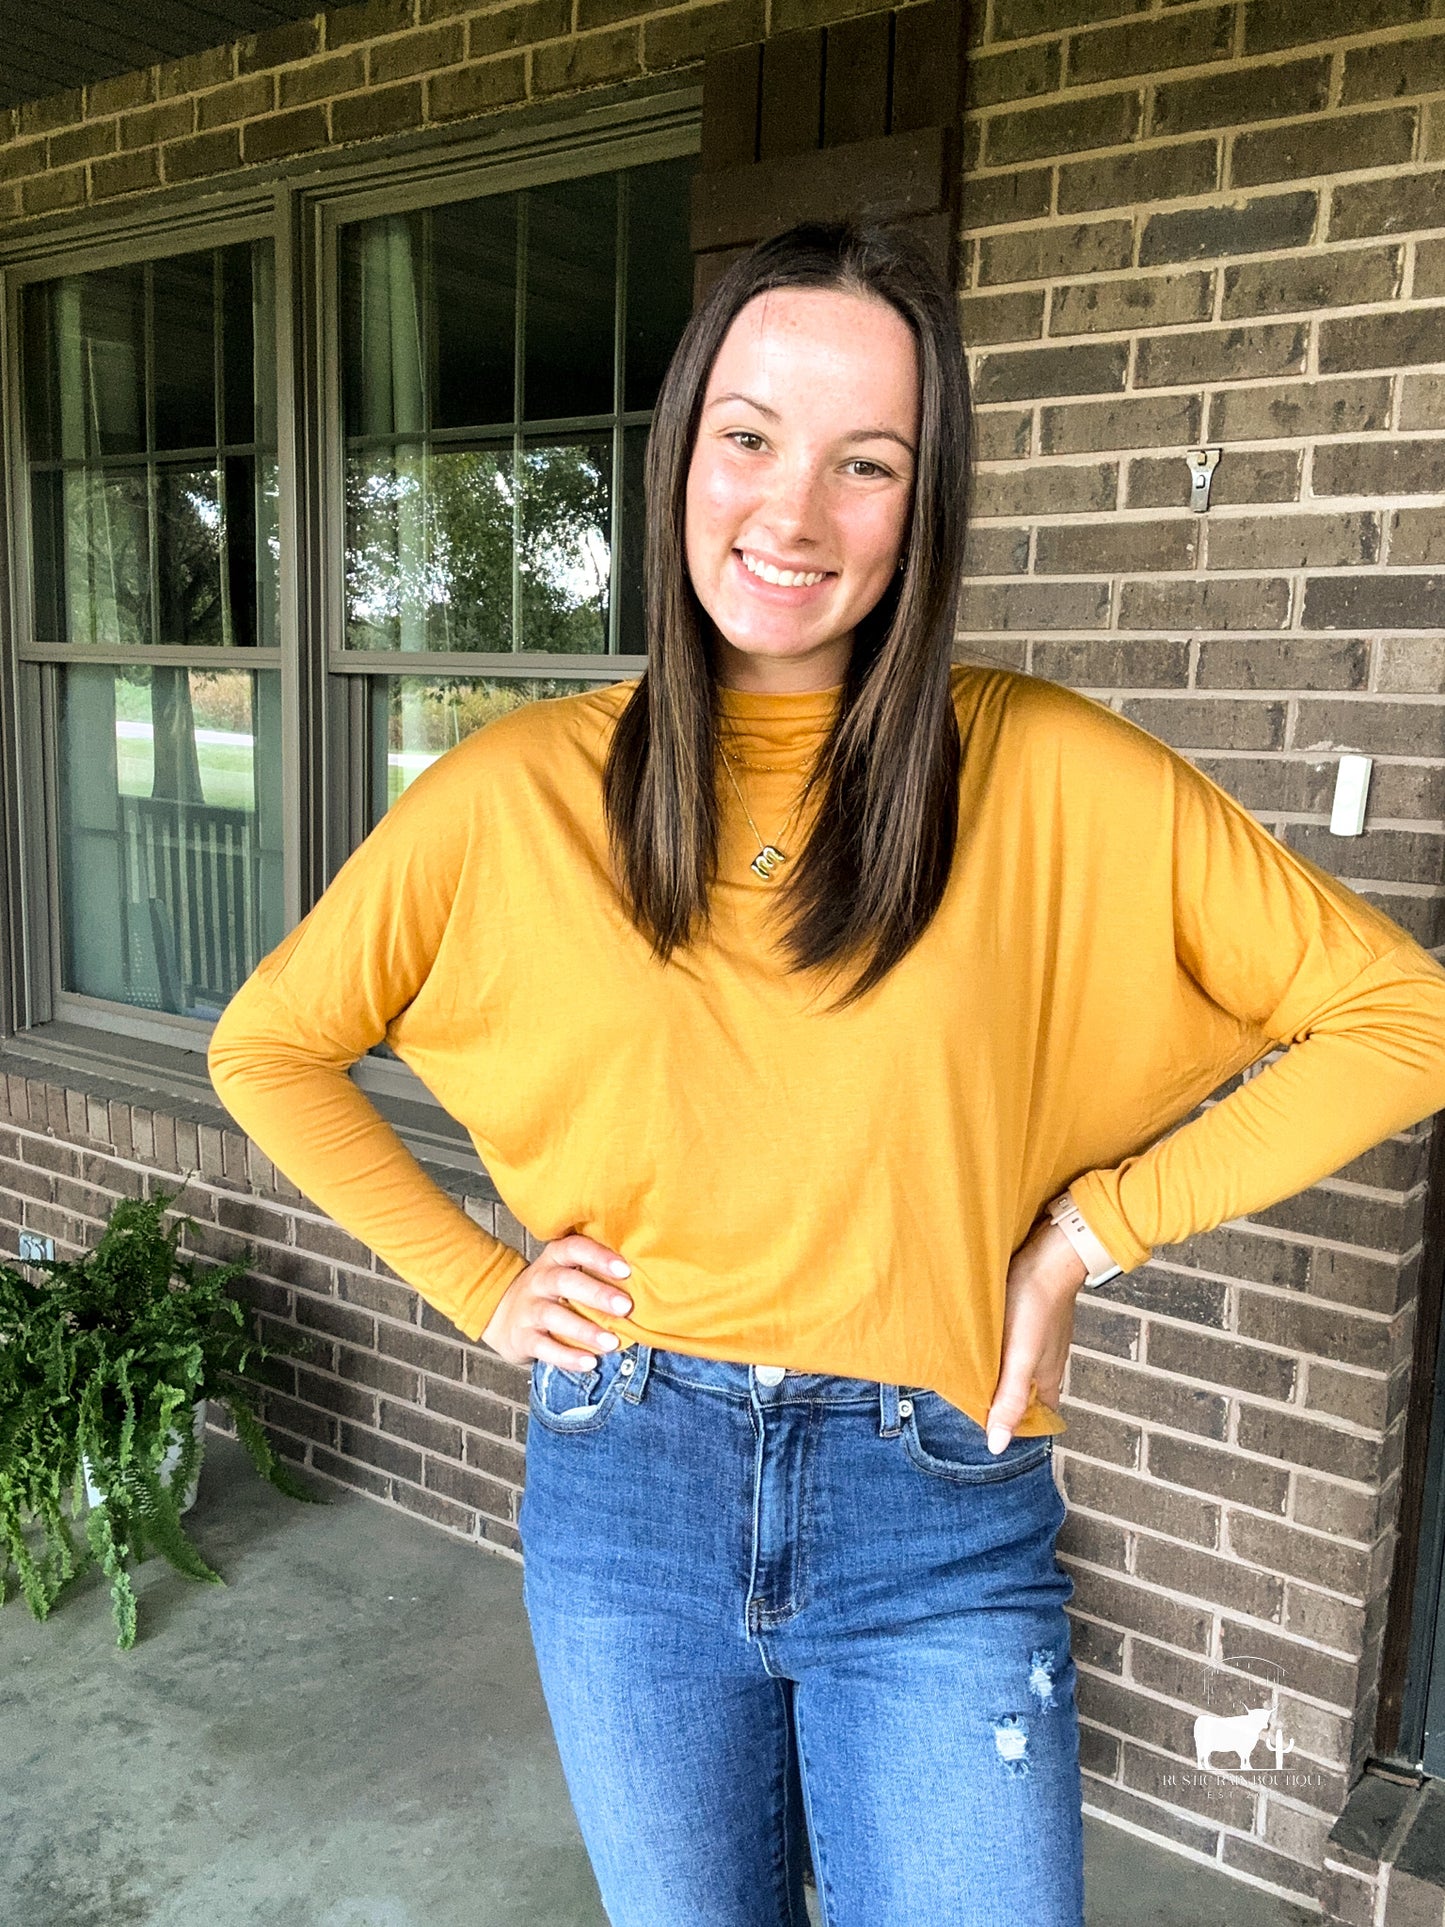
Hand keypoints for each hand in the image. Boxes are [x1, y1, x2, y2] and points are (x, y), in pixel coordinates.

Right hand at [481, 1233, 632, 1368]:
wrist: (500, 1313)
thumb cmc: (551, 1291)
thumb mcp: (565, 1271)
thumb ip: (594, 1269)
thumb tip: (647, 1273)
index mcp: (554, 1259)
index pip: (573, 1248)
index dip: (598, 1257)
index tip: (625, 1269)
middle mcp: (539, 1280)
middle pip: (564, 1281)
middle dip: (596, 1294)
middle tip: (625, 1307)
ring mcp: (528, 1310)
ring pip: (554, 1316)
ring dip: (585, 1330)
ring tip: (612, 1343)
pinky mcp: (522, 1338)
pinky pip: (543, 1348)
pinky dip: (567, 1357)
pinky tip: (589, 1363)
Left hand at [984, 1219, 1086, 1454]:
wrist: (1049, 1255)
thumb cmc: (1034, 1304)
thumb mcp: (1020, 1357)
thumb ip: (1010, 1398)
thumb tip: (998, 1444)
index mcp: (1048, 1378)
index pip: (1037, 1417)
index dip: (1018, 1428)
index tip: (992, 1436)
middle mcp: (1048, 1363)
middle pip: (1028, 1394)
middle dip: (1006, 1404)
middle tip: (973, 1408)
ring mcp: (1043, 1339)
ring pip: (1022, 1368)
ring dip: (1001, 1377)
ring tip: (971, 1379)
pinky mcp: (1033, 1317)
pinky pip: (1018, 1344)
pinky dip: (1002, 1352)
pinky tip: (985, 1346)